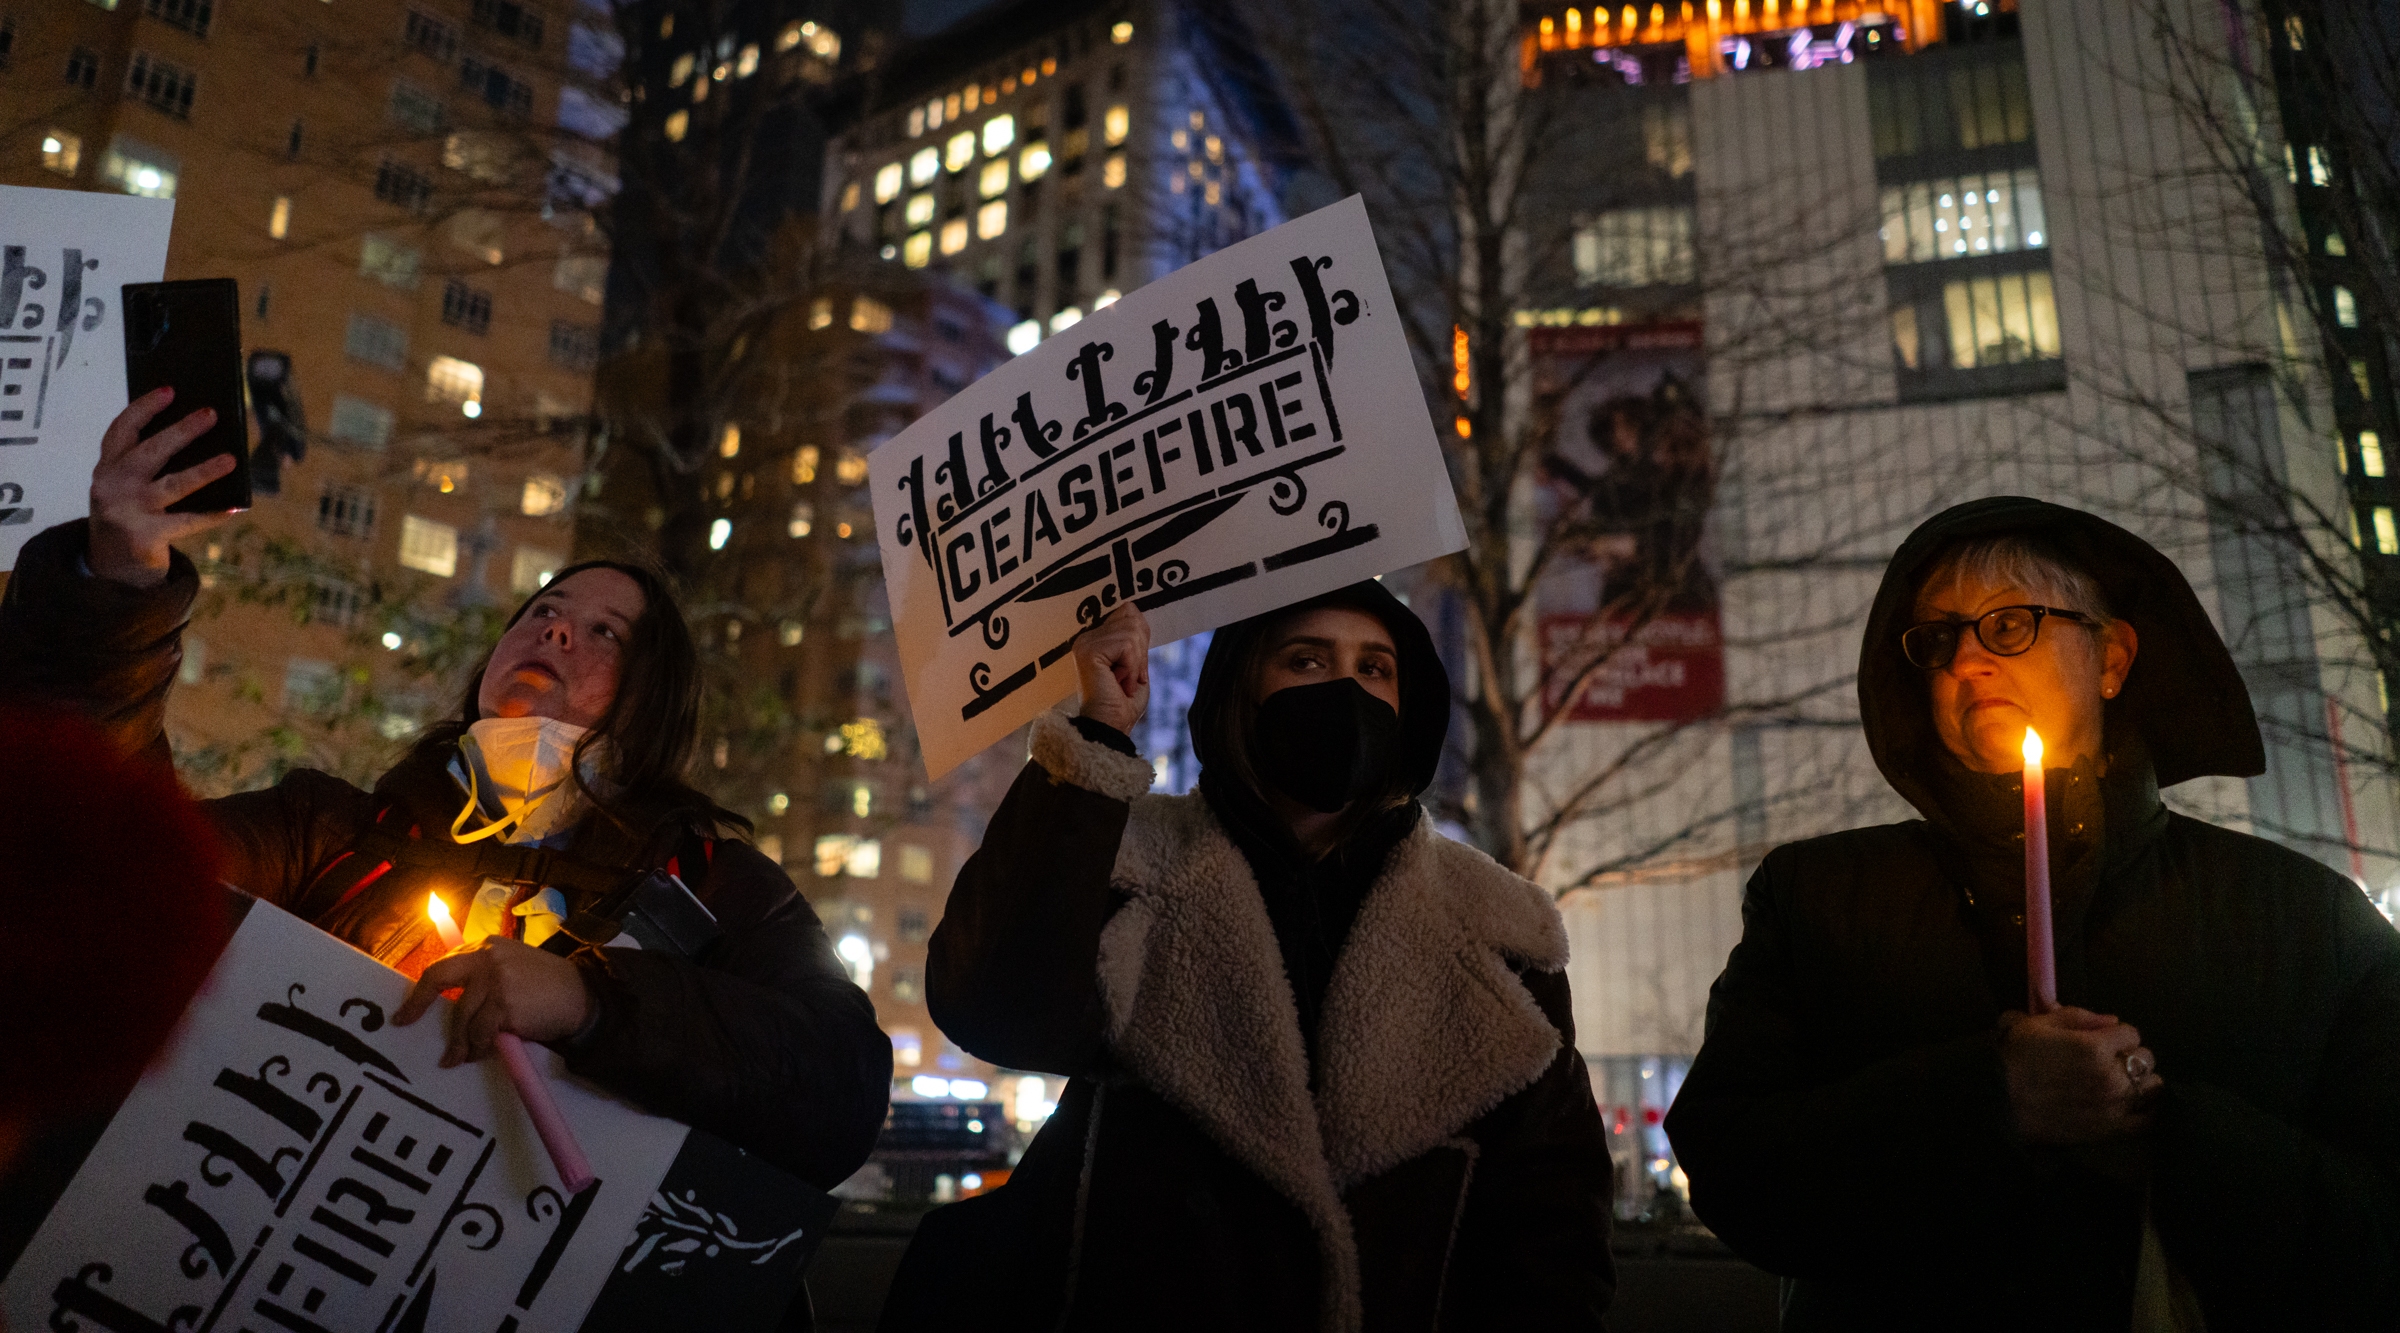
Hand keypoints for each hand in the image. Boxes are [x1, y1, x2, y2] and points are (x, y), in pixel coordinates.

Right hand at [87, 387, 237, 587]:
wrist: (111, 565)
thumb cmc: (129, 513)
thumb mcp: (126, 484)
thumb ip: (148, 462)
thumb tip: (200, 435)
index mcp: (107, 466)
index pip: (122, 430)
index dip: (144, 408)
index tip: (170, 390)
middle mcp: (113, 485)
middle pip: (150, 452)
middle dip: (181, 431)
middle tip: (210, 414)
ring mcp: (128, 511)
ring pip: (172, 485)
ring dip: (204, 471)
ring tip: (230, 459)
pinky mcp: (145, 536)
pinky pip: (187, 522)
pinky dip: (212, 514)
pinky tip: (234, 506)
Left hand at [395, 937, 593, 1067]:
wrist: (582, 995)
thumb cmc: (546, 986)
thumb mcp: (513, 967)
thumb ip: (483, 976)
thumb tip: (449, 1004)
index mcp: (486, 947)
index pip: (443, 965)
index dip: (420, 991)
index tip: (405, 1012)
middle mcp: (488, 958)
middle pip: (439, 978)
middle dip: (417, 1003)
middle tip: (405, 1023)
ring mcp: (496, 980)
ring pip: (463, 1017)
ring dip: (461, 1043)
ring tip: (460, 1058)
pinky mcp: (506, 1004)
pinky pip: (482, 1033)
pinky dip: (480, 1047)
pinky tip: (484, 1052)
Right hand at [1073, 601, 1150, 734]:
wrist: (1109, 729)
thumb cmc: (1122, 705)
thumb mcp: (1136, 665)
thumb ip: (1135, 638)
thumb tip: (1132, 607)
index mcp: (1095, 640)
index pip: (1127, 614)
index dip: (1140, 640)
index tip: (1131, 670)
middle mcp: (1086, 637)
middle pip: (1132, 619)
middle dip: (1139, 652)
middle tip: (1126, 678)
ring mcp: (1085, 642)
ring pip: (1132, 631)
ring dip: (1135, 663)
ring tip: (1121, 682)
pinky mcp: (1089, 650)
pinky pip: (1128, 645)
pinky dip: (1132, 667)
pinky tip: (1118, 682)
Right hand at [2001, 1006, 2161, 1144]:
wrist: (1999, 1101)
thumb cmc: (2014, 1058)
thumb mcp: (2038, 1023)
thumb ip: (2079, 1017)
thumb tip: (2112, 1021)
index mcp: (2094, 1047)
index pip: (2131, 1033)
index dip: (2115, 1034)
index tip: (2102, 1039)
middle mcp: (2111, 1076)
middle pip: (2146, 1058)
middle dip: (2129, 1055)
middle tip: (2109, 1060)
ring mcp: (2114, 1105)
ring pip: (2153, 1087)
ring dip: (2140, 1082)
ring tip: (2121, 1083)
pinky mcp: (2111, 1129)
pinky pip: (2148, 1120)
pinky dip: (2146, 1110)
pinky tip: (2133, 1104)